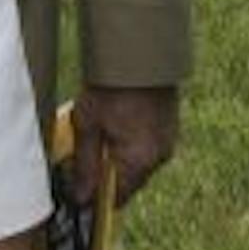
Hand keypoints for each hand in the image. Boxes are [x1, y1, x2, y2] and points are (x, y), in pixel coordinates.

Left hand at [71, 83, 178, 204]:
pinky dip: (131, 142)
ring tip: (99, 130)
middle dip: (105, 173)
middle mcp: (160, 155)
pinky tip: (116, 121)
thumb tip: (82, 197)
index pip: (117, 198)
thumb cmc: (111, 86)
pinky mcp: (170, 124)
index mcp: (140, 160)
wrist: (140, 50)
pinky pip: (148, 145)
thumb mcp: (87, 124)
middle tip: (82, 154)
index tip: (78, 189)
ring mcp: (169, 139)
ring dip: (119, 156)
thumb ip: (84, 165)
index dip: (96, 197)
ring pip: (138, 163)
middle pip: (129, 182)